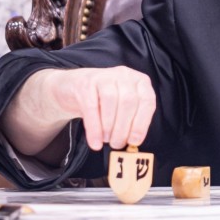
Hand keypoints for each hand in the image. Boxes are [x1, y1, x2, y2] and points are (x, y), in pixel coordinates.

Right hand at [36, 66, 157, 151]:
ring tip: (106, 140)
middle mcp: (124, 75)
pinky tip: (95, 141)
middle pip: (129, 102)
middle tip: (117, 144)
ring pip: (111, 101)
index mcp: (139, 81)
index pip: (147, 101)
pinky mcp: (86, 83)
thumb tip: (133, 142)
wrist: (72, 89)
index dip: (141, 123)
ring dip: (109, 126)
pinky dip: (94, 128)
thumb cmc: (102, 101)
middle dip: (123, 128)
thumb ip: (129, 121)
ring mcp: (105, 76)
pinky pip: (91, 106)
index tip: (134, 141)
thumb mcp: (121, 107)